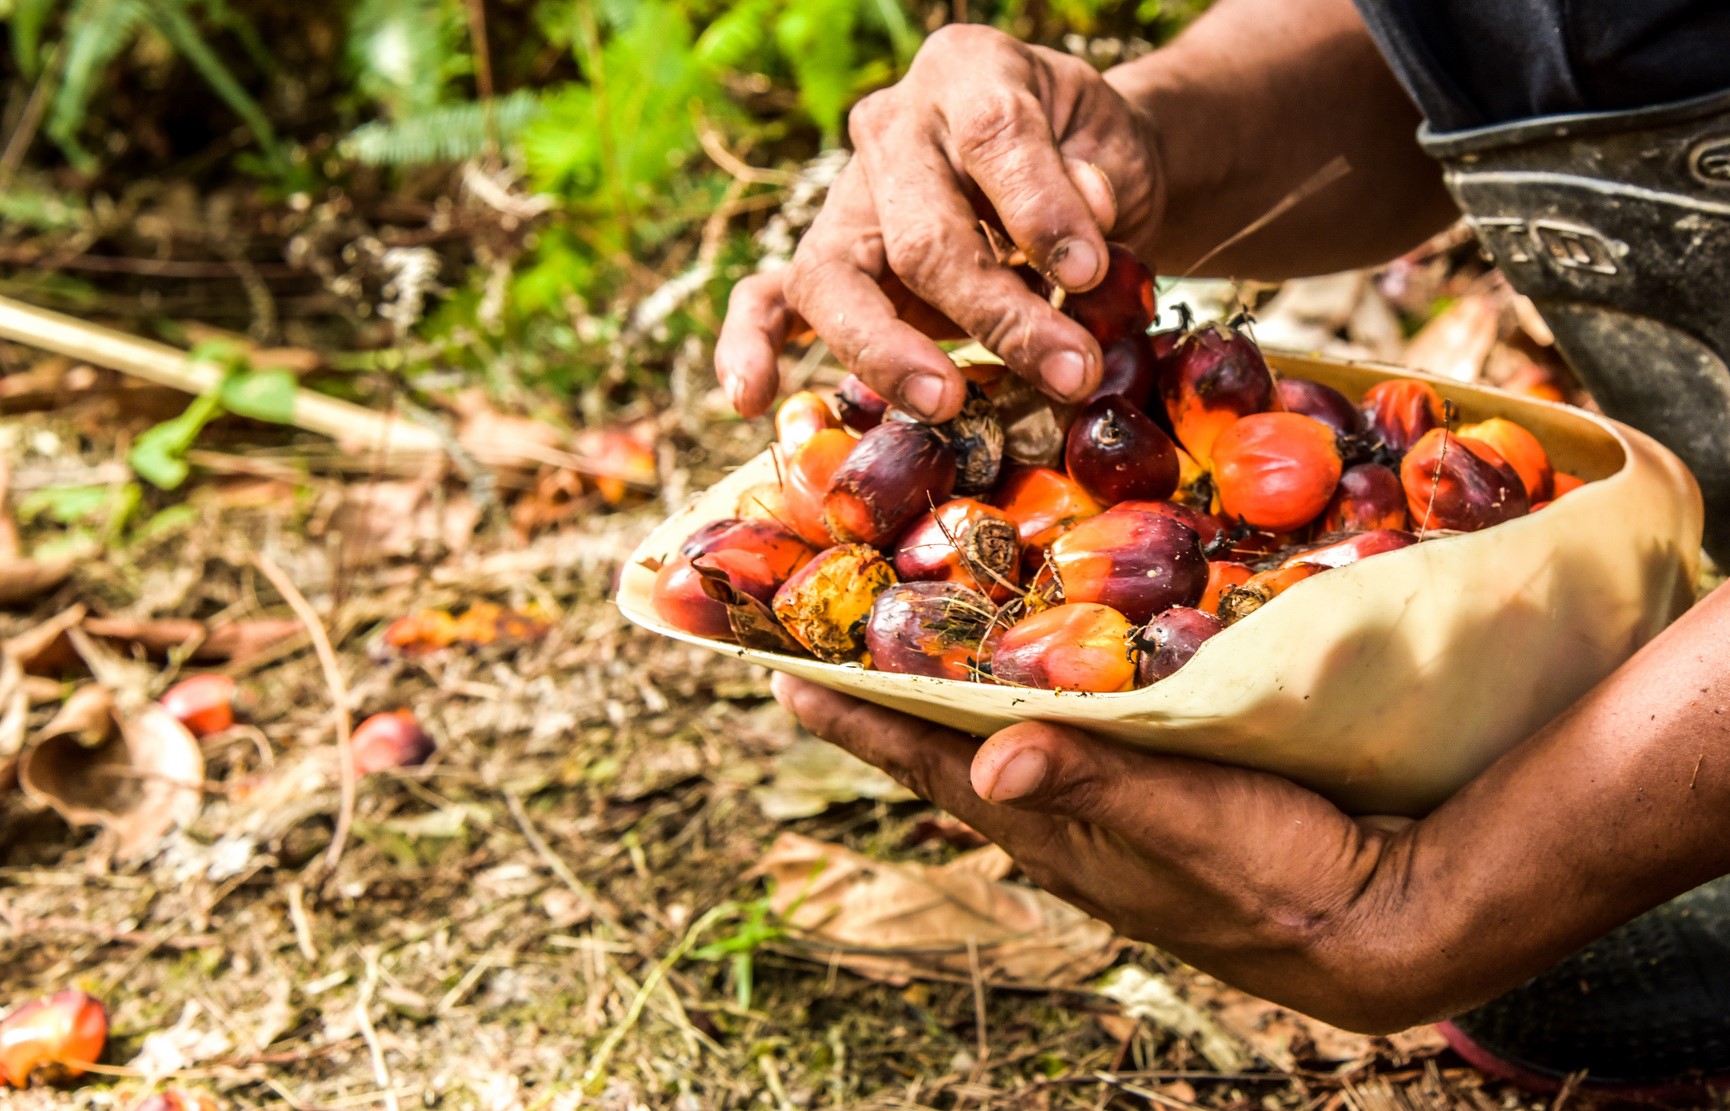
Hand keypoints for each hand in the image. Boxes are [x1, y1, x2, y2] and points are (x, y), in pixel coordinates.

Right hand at [716, 24, 1162, 423]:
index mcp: (968, 73)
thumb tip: (1081, 232)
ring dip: (892, 355)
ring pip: (838, 280)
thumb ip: (1098, 184)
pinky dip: (750, 347)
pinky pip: (768, 301)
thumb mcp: (1115, 150)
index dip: (1041, 209)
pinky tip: (749, 399)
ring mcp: (848, 198)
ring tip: (947, 402)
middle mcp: (893, 126)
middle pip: (923, 235)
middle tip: (1069, 373)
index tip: (1091, 274)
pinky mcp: (827, 261)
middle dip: (997, 315)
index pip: (994, 136)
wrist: (1072, 171)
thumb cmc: (1090, 162)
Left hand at [769, 673, 1437, 1031]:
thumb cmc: (1280, 874)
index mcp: (1058, 832)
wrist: (1378, 925)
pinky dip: (1033, 715)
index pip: (935, 767)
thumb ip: (1095, 786)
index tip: (788, 680)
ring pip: (1008, 756)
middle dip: (890, 708)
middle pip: (953, 760)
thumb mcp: (1187, 821)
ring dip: (955, 710)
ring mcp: (1111, 826)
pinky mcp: (1160, 808)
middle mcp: (1069, 831)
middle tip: (833, 652)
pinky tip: (1044, 691)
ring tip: (916, 659)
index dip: (863, 724)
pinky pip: (1069, 753)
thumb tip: (989, 769)